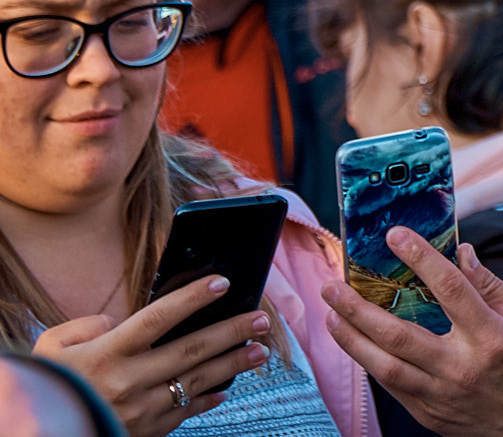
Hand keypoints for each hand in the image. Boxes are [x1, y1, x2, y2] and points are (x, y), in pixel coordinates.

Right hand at [33, 275, 270, 436]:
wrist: (39, 436)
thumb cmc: (47, 387)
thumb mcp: (50, 350)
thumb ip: (84, 326)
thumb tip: (116, 321)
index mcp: (106, 354)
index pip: (158, 318)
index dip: (193, 298)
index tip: (224, 282)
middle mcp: (128, 381)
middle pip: (192, 350)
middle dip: (232, 331)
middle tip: (261, 318)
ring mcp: (140, 410)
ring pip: (198, 382)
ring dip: (233, 364)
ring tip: (260, 350)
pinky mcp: (146, 432)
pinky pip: (185, 413)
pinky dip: (208, 400)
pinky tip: (228, 388)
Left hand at [322, 230, 502, 436]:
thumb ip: (493, 286)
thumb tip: (461, 256)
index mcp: (493, 339)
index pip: (450, 289)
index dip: (420, 257)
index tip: (396, 236)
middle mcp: (462, 368)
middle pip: (398, 334)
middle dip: (359, 308)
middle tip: (334, 284)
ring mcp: (442, 396)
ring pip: (384, 366)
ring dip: (353, 339)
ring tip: (331, 315)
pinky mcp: (432, 415)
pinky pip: (393, 388)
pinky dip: (372, 364)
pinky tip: (360, 345)